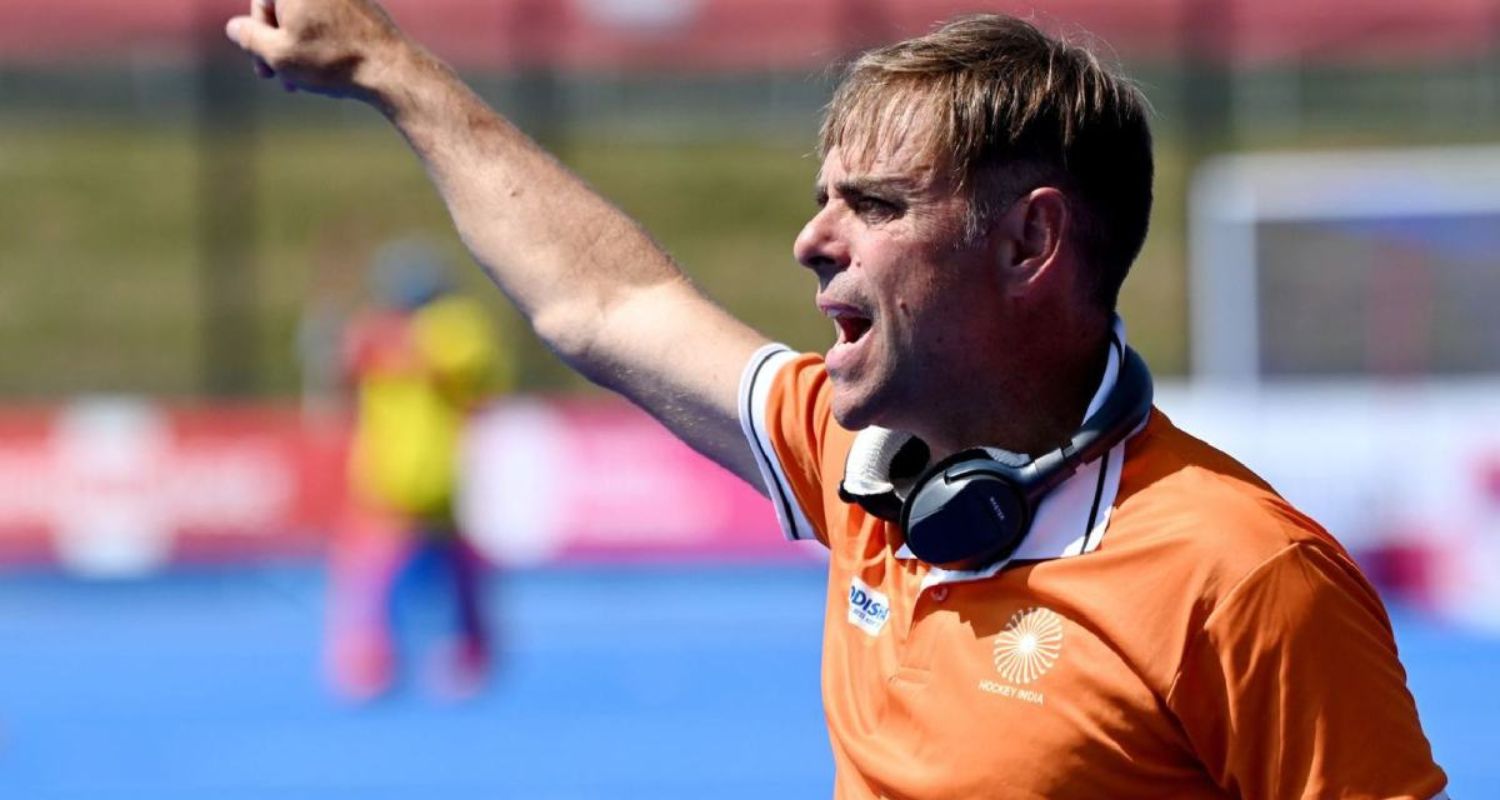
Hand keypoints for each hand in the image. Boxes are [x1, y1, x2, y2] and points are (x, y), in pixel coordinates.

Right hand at [224, 0, 405, 101]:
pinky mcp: (365, 6)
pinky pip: (332, 22)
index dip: (256, 37)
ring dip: (300, 49)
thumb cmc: (332, 60)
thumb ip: (248, 36)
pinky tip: (328, 71)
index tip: (264, 69)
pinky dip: (324, 43)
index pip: (261, 2)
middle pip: (285, 9)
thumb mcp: (277, 53)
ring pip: (309, 19)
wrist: (392, 69)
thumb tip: (235, 27)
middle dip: (279, 45)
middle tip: (279, 79)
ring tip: (303, 82)